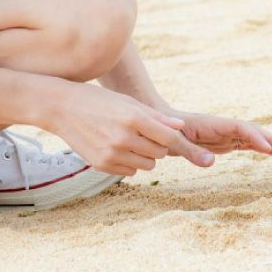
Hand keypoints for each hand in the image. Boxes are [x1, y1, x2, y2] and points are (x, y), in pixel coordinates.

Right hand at [46, 81, 215, 176]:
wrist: (63, 108)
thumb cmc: (100, 101)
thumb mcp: (129, 102)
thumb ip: (156, 117)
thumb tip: (180, 129)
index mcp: (133, 118)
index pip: (170, 139)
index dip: (189, 148)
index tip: (208, 159)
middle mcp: (123, 138)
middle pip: (161, 154)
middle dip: (159, 145)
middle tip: (145, 132)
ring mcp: (111, 154)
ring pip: (147, 164)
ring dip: (146, 154)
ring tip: (129, 137)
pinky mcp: (102, 165)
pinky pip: (130, 171)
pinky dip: (130, 162)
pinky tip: (117, 146)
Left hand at [167, 109, 271, 155]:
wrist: (160, 123)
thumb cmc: (166, 131)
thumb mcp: (174, 141)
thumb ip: (191, 151)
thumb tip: (212, 163)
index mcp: (212, 124)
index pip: (238, 128)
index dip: (254, 136)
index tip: (268, 146)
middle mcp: (222, 127)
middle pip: (251, 131)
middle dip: (270, 138)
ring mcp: (225, 135)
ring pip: (252, 137)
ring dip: (270, 142)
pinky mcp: (224, 142)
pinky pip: (246, 144)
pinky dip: (261, 148)